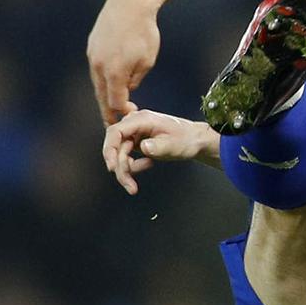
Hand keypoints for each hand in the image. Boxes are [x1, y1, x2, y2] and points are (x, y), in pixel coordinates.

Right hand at [87, 0, 161, 125]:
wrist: (129, 4)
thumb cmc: (144, 33)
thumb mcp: (147, 61)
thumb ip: (134, 80)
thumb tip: (125, 90)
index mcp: (113, 73)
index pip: (114, 103)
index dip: (121, 113)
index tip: (130, 117)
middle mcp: (98, 66)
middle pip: (101, 96)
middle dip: (107, 112)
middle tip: (112, 125)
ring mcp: (92, 56)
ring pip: (97, 83)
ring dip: (104, 95)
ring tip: (110, 107)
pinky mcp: (91, 47)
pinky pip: (96, 69)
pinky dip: (102, 79)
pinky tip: (109, 83)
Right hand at [102, 109, 220, 194]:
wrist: (195, 141)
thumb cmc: (187, 139)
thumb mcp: (174, 145)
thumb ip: (159, 146)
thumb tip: (143, 147)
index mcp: (143, 119)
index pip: (115, 132)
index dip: (109, 149)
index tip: (112, 167)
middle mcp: (135, 124)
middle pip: (116, 146)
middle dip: (120, 167)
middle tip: (129, 185)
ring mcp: (135, 133)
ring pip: (119, 154)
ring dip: (126, 170)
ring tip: (137, 182)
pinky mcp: (136, 142)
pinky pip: (125, 156)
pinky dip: (132, 166)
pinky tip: (148, 164)